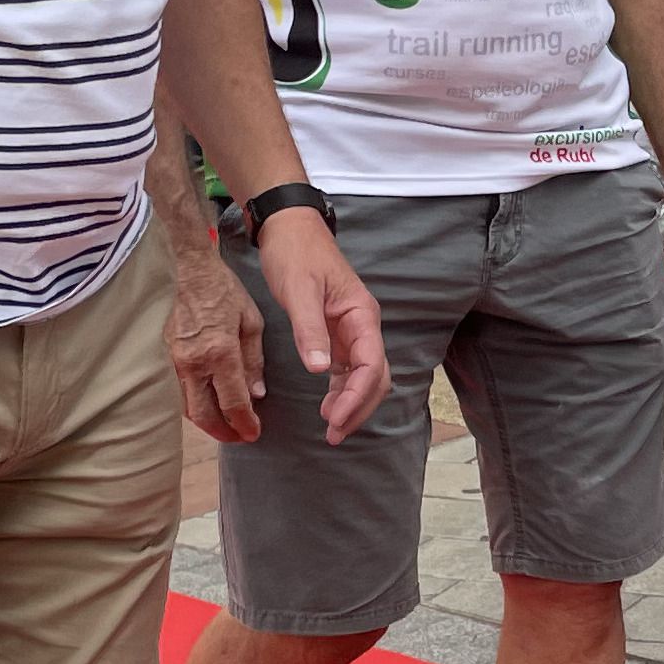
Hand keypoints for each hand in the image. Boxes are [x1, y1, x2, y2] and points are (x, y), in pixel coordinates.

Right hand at [166, 252, 264, 441]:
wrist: (184, 266)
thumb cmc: (221, 290)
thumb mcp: (250, 321)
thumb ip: (254, 361)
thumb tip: (256, 395)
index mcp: (219, 353)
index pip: (233, 403)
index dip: (244, 424)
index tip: (253, 434)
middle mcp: (191, 363)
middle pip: (204, 415)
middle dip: (223, 432)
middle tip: (238, 437)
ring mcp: (171, 361)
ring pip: (185, 406)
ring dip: (205, 421)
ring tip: (223, 424)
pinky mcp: (159, 356)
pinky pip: (174, 390)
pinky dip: (190, 403)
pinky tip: (203, 403)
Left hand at [251, 206, 386, 442]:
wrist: (288, 229)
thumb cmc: (296, 253)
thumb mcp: (299, 290)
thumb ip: (310, 330)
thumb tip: (320, 370)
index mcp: (361, 315)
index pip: (371, 364)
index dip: (357, 395)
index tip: (336, 418)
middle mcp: (362, 326)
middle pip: (375, 377)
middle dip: (358, 408)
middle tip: (334, 434)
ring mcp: (351, 332)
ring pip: (364, 377)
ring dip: (352, 403)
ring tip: (331, 428)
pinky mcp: (336, 334)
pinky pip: (347, 370)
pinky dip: (341, 391)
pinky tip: (328, 406)